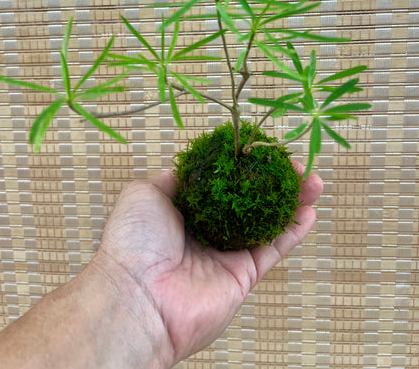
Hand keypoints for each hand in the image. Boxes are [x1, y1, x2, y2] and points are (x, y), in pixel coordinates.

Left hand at [94, 162, 322, 365]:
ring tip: (312, 182)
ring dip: (292, 201)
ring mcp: (227, 253)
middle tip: (296, 165)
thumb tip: (194, 165)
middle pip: (250, 200)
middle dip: (274, 181)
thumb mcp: (145, 193)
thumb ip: (176, 178)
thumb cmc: (133, 241)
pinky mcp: (244, 275)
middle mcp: (209, 230)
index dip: (245, 166)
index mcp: (186, 211)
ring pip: (268, 222)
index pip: (224, 183)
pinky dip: (294, 231)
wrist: (138, 295)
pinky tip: (309, 211)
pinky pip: (274, 249)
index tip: (263, 150)